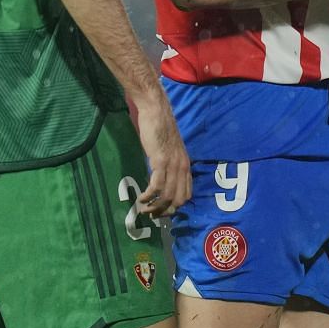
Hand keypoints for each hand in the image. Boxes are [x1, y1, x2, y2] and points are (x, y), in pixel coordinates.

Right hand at [131, 90, 191, 218]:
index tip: (163, 211)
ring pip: (167, 196)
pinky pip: (156, 186)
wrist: (156, 112)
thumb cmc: (160, 128)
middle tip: (152, 215)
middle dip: (165, 211)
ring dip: (155, 206)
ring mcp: (173, 165)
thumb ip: (169, 163)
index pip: (187, 194)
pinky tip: (141, 198)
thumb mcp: (169, 150)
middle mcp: (182, 168)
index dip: (176, 206)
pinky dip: (149, 196)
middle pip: (179, 199)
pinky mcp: (160, 161)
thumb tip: (161, 177)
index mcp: (186, 165)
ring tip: (144, 209)